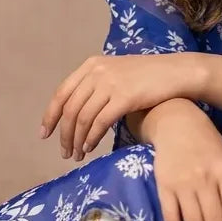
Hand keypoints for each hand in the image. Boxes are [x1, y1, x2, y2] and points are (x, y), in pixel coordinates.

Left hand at [39, 52, 199, 160]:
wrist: (176, 73)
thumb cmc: (148, 77)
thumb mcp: (116, 73)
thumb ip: (96, 85)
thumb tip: (77, 113)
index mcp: (91, 65)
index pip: (62, 93)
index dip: (50, 116)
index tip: (45, 134)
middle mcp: (97, 72)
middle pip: (70, 109)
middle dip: (64, 134)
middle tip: (64, 153)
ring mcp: (110, 84)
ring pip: (82, 118)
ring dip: (77, 141)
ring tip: (77, 155)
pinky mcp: (124, 97)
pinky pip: (99, 123)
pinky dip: (91, 139)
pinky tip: (91, 148)